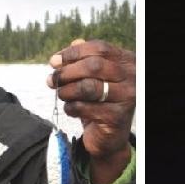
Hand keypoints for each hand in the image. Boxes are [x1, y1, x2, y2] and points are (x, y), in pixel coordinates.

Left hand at [48, 39, 135, 183]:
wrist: (110, 135)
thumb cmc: (100, 101)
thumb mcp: (92, 78)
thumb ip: (80, 61)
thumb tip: (59, 57)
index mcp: (127, 62)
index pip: (100, 48)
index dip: (73, 53)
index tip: (54, 62)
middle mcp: (132, 77)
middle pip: (94, 65)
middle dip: (67, 72)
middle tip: (52, 80)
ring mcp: (127, 97)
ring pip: (88, 87)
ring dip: (67, 91)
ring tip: (61, 95)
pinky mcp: (117, 117)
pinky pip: (85, 107)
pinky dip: (71, 108)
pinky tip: (71, 109)